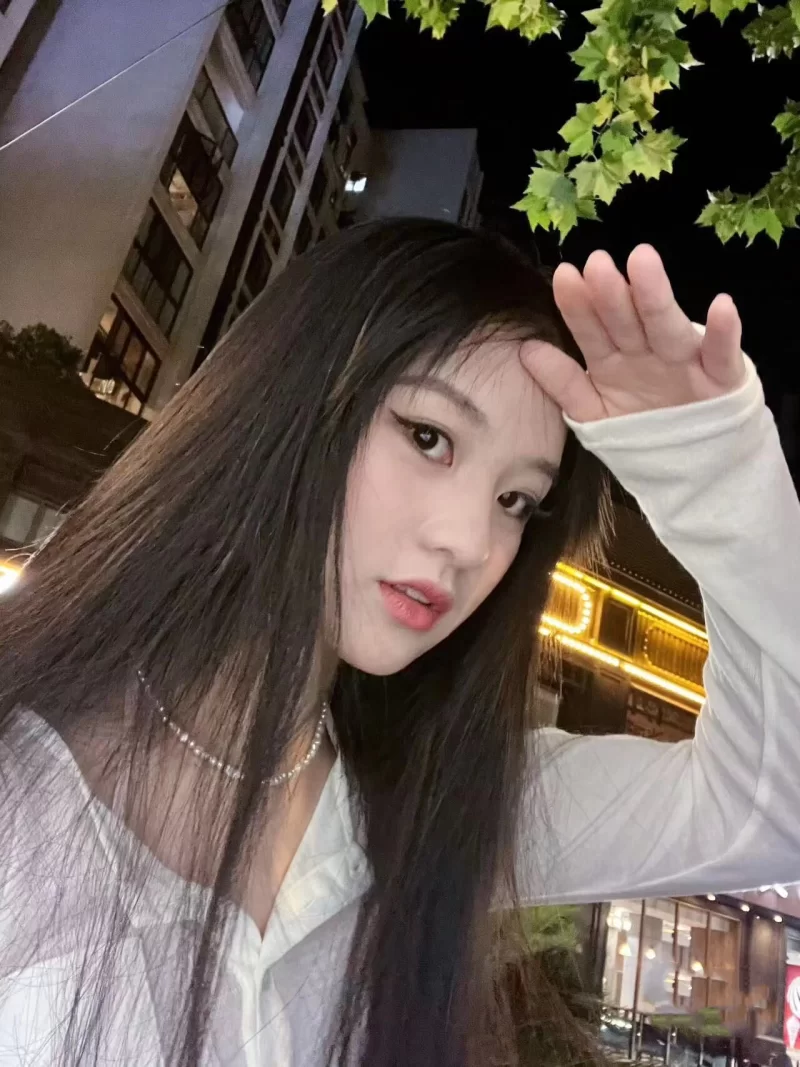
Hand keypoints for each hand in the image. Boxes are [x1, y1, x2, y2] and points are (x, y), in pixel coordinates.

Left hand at [521, 244, 746, 422]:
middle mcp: (647, 353)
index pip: (592, 329)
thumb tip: (526, 350)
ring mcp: (684, 362)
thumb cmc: (644, 429)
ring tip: (642, 263)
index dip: (578, 305)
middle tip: (597, 263)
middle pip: (627, 321)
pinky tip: (721, 306)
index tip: (565, 276)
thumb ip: (563, 383)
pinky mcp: (721, 379)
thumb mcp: (595, 412)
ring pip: (667, 327)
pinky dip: (724, 333)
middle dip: (611, 294)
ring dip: (655, 297)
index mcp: (614, 360)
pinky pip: (721, 355)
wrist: (697, 463)